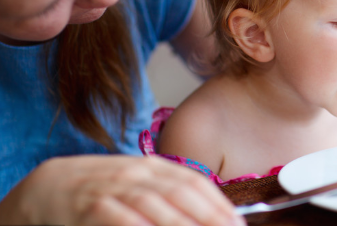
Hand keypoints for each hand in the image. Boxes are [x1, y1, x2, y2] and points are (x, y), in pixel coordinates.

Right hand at [0, 155, 244, 225]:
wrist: (48, 186)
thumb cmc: (103, 189)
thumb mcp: (140, 184)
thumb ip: (170, 196)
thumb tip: (210, 214)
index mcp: (154, 167)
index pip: (194, 182)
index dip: (218, 204)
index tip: (238, 225)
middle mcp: (138, 174)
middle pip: (181, 194)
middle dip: (209, 217)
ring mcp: (114, 188)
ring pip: (154, 205)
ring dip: (181, 224)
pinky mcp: (90, 206)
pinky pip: (119, 217)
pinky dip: (138, 225)